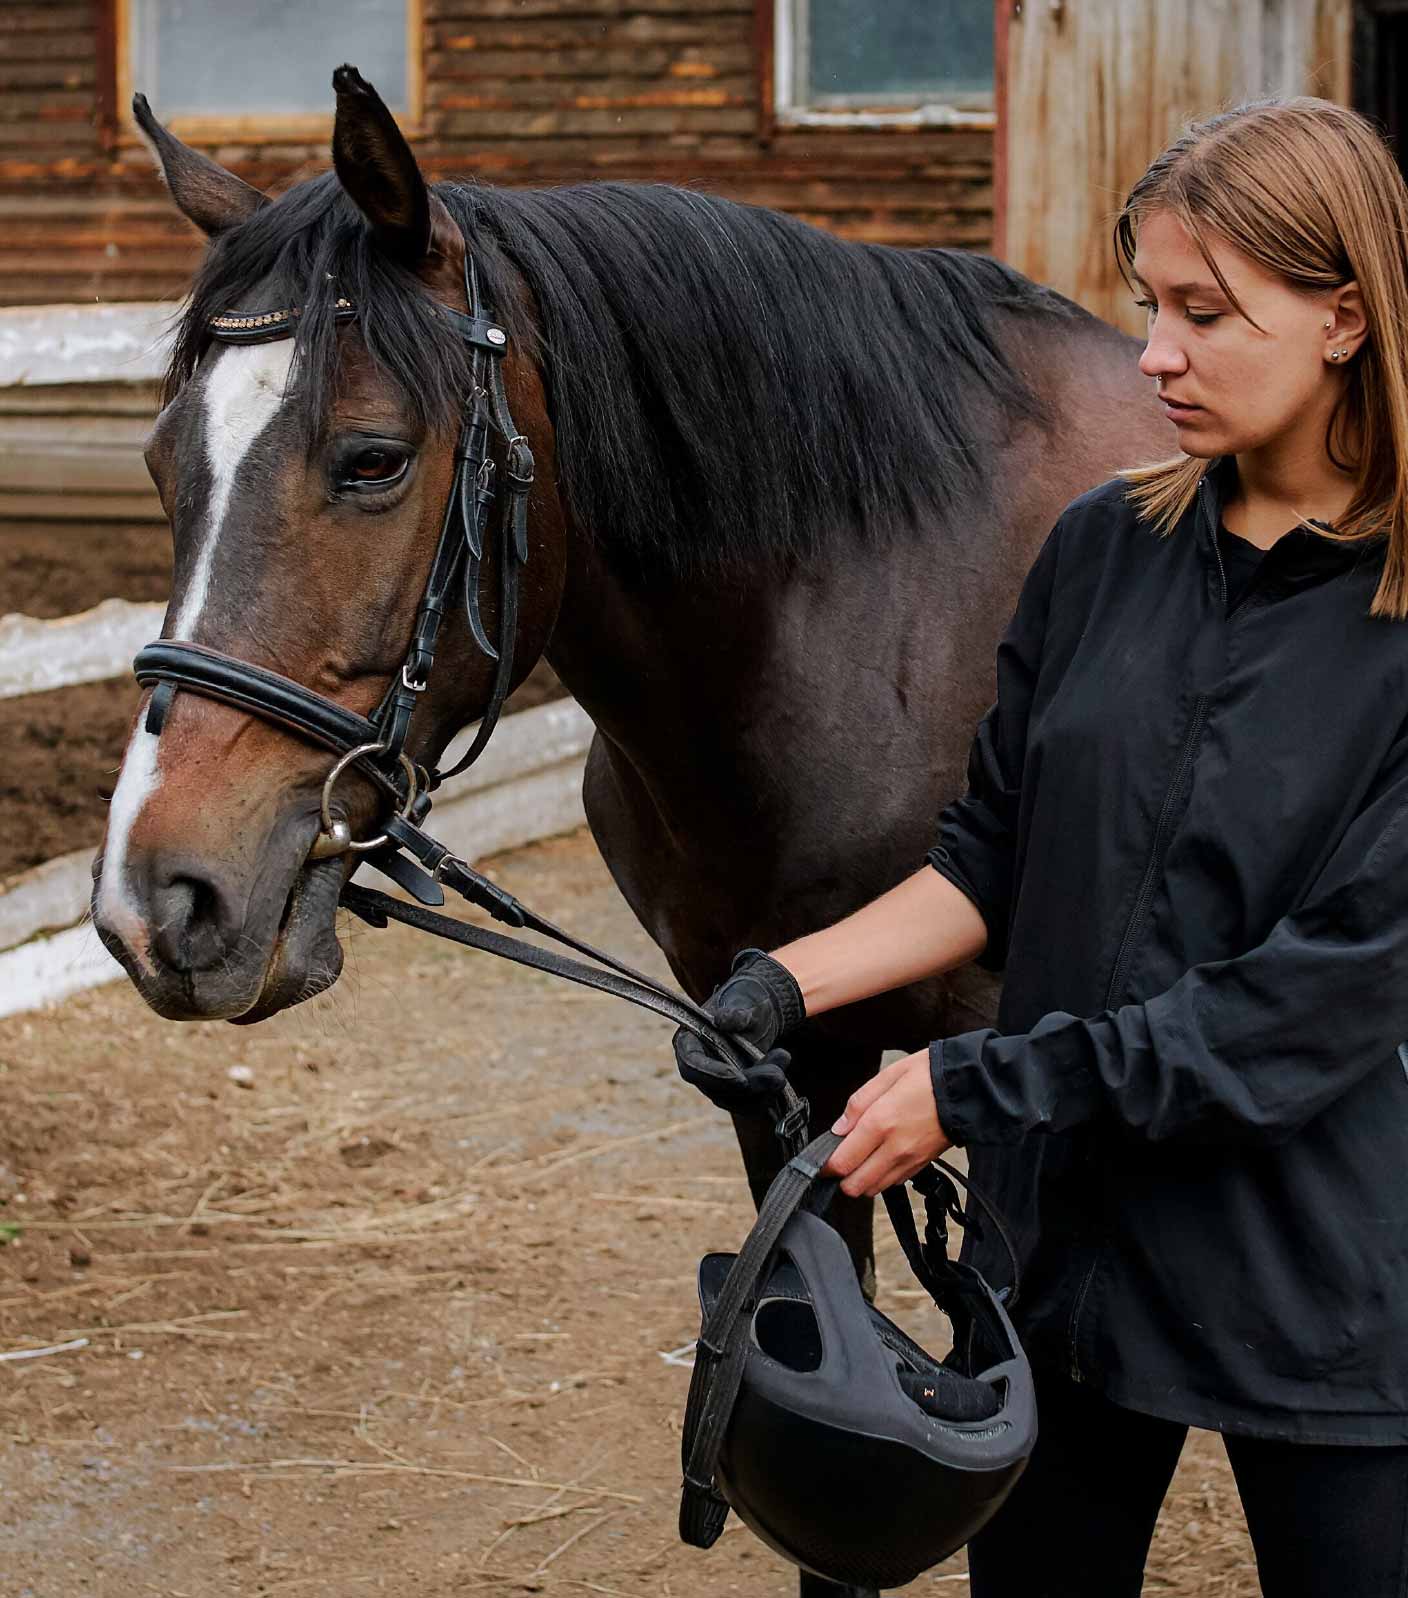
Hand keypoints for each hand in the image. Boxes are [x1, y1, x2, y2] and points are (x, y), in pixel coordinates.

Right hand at [673, 948, 805, 1110]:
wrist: (758, 1013)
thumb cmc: (743, 1002)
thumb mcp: (742, 1003)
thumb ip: (734, 1014)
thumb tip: (720, 1020)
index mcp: (688, 1043)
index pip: (692, 1066)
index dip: (714, 1075)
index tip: (740, 1077)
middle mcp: (699, 1069)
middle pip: (718, 1090)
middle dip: (751, 1085)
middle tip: (778, 1075)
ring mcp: (717, 1084)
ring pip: (737, 1101)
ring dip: (764, 1089)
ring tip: (784, 1057)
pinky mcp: (737, 1094)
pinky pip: (751, 1104)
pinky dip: (770, 1092)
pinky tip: (782, 1066)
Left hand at [822, 1049, 950, 1196]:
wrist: (969, 1088)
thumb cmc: (929, 1075)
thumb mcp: (887, 1076)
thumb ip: (858, 1104)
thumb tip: (839, 1128)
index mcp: (880, 1123)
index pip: (842, 1163)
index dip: (825, 1166)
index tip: (822, 1159)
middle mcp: (894, 1148)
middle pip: (855, 1186)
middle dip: (842, 1178)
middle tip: (839, 1160)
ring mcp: (910, 1160)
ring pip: (874, 1189)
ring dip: (861, 1180)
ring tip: (860, 1159)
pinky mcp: (922, 1165)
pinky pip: (894, 1183)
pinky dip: (882, 1178)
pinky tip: (881, 1158)